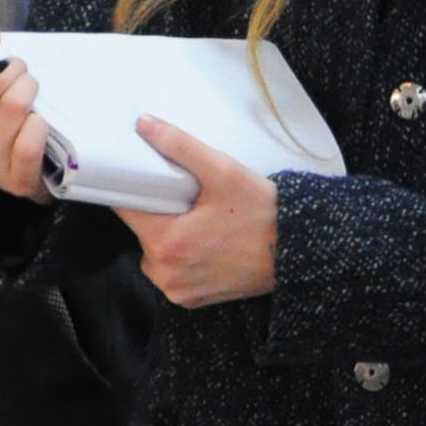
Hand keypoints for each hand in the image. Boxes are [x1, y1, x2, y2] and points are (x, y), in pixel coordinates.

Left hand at [114, 116, 278, 306]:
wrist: (298, 252)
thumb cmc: (264, 215)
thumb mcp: (224, 173)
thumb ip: (180, 147)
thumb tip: (146, 126)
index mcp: (167, 242)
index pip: (127, 209)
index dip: (137, 190)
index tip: (153, 184)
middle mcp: (166, 272)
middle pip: (142, 232)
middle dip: (160, 215)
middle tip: (192, 203)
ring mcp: (177, 289)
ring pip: (156, 253)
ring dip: (171, 238)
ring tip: (204, 226)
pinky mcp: (189, 300)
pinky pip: (172, 273)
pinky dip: (184, 259)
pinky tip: (208, 247)